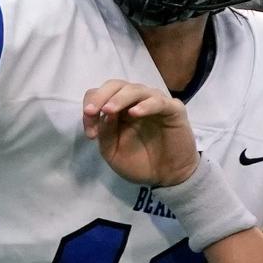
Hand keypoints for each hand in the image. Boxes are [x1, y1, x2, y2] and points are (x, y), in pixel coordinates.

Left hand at [83, 81, 198, 187]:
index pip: (100, 95)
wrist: (168, 177)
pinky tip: (134, 113)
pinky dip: (145, 105)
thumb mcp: (113, 152)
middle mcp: (135, 101)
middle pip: (115, 85)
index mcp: (118, 108)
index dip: (91, 107)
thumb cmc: (140, 163)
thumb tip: (102, 115)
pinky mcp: (173, 109)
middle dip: (100, 96)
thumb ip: (106, 134)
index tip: (90, 132)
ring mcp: (154, 103)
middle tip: (91, 112)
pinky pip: (158, 102)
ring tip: (109, 110)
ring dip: (119, 98)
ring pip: (135, 89)